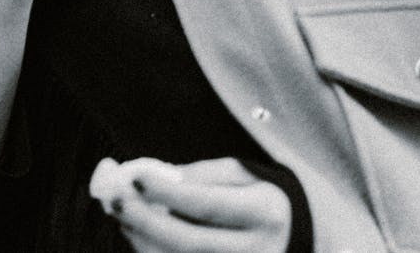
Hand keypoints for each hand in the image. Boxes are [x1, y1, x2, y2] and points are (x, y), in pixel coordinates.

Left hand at [91, 156, 291, 252]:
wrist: (305, 243)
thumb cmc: (264, 201)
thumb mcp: (245, 176)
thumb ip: (202, 175)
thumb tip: (154, 178)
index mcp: (265, 213)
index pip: (209, 205)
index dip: (168, 192)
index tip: (135, 175)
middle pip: (189, 243)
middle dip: (144, 220)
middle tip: (114, 198)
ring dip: (141, 240)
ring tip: (123, 212)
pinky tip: (140, 236)